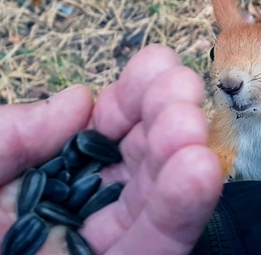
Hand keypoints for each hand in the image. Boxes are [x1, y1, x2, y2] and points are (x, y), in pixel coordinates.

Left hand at [0, 44, 222, 253]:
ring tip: (190, 124)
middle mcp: (87, 208)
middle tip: (183, 87)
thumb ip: (10, 136)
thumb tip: (79, 100)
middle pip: (139, 157)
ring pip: (157, 197)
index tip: (158, 64)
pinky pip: (163, 244)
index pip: (102, 131)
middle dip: (166, 115)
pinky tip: (200, 170)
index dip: (132, 95)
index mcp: (50, 181)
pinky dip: (184, 210)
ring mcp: (111, 244)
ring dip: (181, 156)